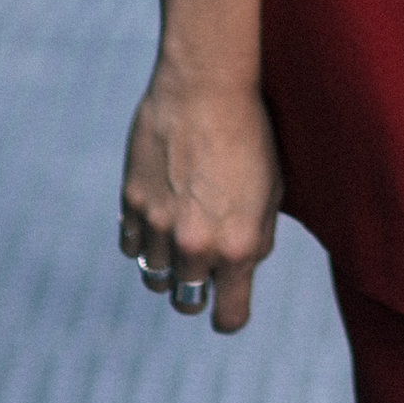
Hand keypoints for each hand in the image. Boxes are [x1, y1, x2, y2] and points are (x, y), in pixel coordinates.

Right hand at [119, 62, 282, 333]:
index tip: (228, 299)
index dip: (229, 312)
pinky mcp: (132, 202)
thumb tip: (239, 267)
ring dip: (168, 264)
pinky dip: (143, 238)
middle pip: (186, 304)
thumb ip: (256, 239)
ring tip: (182, 230)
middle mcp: (195, 245)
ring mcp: (159, 226)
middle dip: (196, 289)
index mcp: (237, 247)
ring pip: (154, 278)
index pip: (228, 319)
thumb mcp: (272, 190)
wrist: (207, 83)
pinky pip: (131, 246)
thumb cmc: (251, 132)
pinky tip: (160, 211)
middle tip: (204, 259)